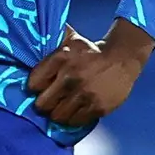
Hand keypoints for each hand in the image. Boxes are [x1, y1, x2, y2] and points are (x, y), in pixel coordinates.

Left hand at [27, 19, 153, 126]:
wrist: (122, 58)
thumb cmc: (91, 51)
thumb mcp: (71, 40)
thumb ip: (52, 41)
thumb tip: (32, 32)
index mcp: (61, 58)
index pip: (33, 83)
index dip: (35, 87)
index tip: (40, 88)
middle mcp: (70, 77)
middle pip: (43, 104)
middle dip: (44, 104)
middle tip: (50, 101)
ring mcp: (84, 94)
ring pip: (57, 116)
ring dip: (58, 113)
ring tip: (62, 107)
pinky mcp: (97, 107)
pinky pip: (75, 121)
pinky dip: (73, 118)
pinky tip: (76, 110)